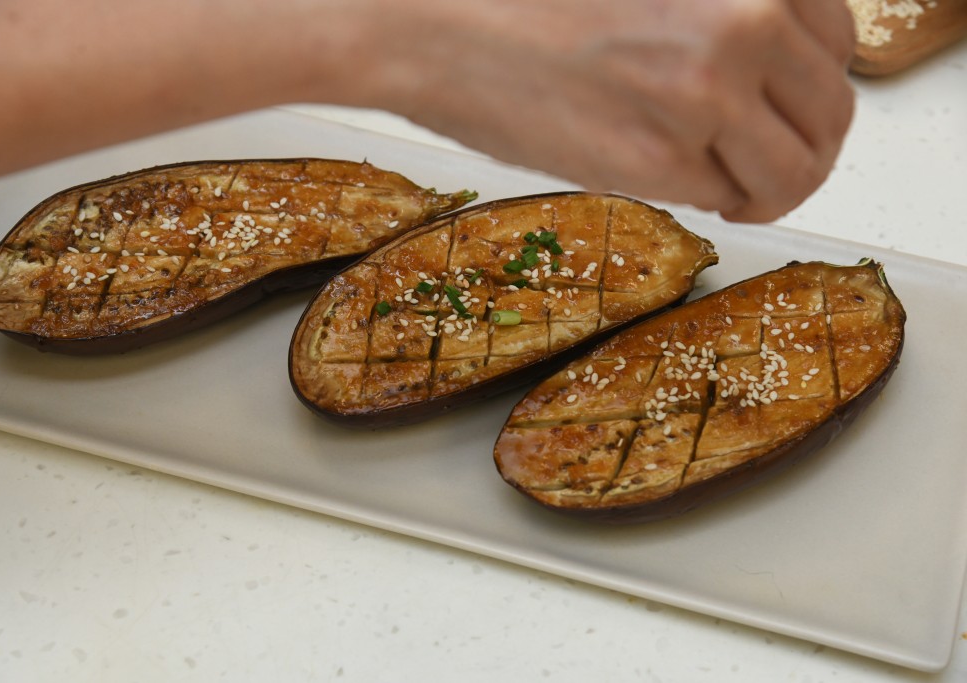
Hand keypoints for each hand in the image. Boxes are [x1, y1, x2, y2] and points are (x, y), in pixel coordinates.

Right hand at [371, 0, 855, 222]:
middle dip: (806, 144)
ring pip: (795, 170)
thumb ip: (717, 6)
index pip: (836, 40)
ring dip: (776, 188)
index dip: (815, 83)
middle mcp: (742, 21)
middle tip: (770, 159)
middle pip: (831, 111)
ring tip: (740, 187)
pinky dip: (720, 201)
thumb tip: (764, 61)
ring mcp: (705, 92)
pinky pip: (730, 197)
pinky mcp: (659, 160)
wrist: (436, 24)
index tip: (790, 103)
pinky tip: (690, 186)